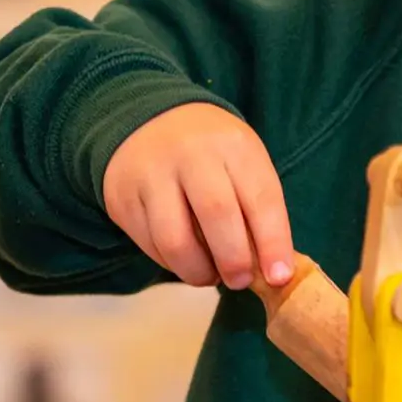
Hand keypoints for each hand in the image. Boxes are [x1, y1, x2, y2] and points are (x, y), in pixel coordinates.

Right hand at [103, 103, 295, 290]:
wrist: (148, 121)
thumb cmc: (211, 152)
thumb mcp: (242, 162)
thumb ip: (258, 208)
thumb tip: (271, 269)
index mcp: (234, 145)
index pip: (261, 198)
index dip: (273, 242)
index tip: (279, 277)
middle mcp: (191, 155)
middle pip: (217, 214)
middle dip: (234, 259)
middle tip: (241, 281)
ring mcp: (151, 175)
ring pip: (175, 239)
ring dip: (198, 270)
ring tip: (210, 276)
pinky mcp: (122, 198)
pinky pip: (149, 244)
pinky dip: (171, 263)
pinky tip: (184, 260)